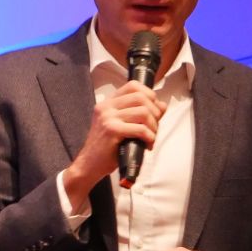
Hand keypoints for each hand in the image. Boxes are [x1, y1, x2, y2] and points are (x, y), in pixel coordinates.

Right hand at [63, 80, 165, 207]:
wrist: (89, 165)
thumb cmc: (107, 148)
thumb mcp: (122, 126)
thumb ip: (140, 114)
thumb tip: (162, 105)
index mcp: (107, 103)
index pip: (133, 85)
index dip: (149, 94)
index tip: (153, 110)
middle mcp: (106, 107)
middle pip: (141, 97)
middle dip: (155, 112)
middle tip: (154, 128)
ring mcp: (108, 118)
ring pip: (143, 112)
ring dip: (153, 126)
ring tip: (151, 138)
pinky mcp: (112, 131)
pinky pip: (140, 129)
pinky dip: (149, 137)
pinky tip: (147, 144)